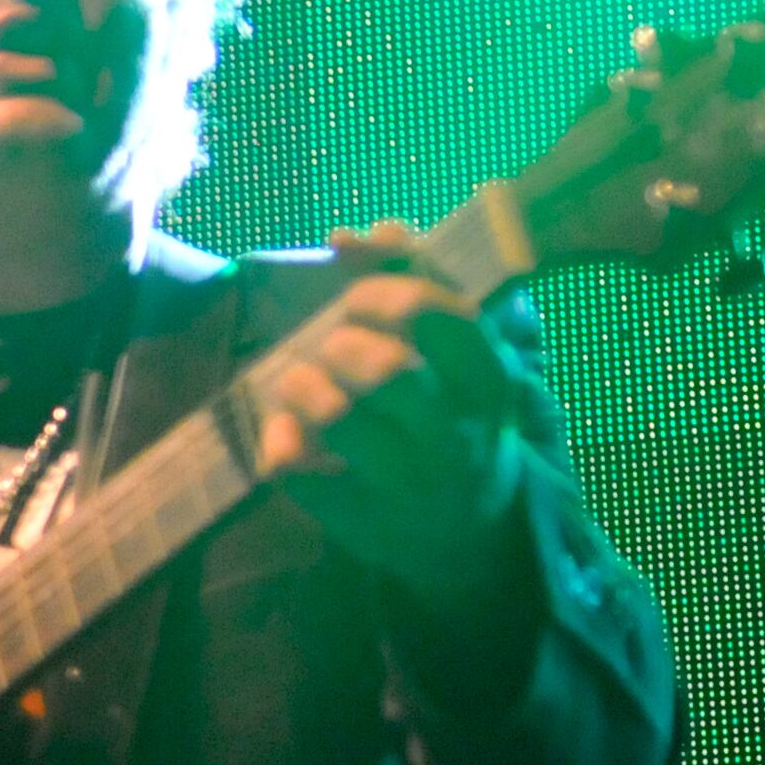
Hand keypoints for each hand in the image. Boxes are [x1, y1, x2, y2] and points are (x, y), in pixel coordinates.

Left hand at [252, 230, 528, 604]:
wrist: (467, 529)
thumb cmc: (454, 415)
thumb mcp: (459, 351)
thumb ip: (413, 277)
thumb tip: (351, 235)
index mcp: (487, 383)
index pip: (443, 318)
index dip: (387, 293)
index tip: (357, 299)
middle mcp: (456, 436)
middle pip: (386, 371)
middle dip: (341, 345)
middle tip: (332, 349)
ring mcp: (408, 484)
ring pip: (338, 419)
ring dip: (302, 386)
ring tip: (303, 384)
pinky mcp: (359, 521)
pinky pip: (296, 470)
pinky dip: (277, 439)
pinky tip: (285, 430)